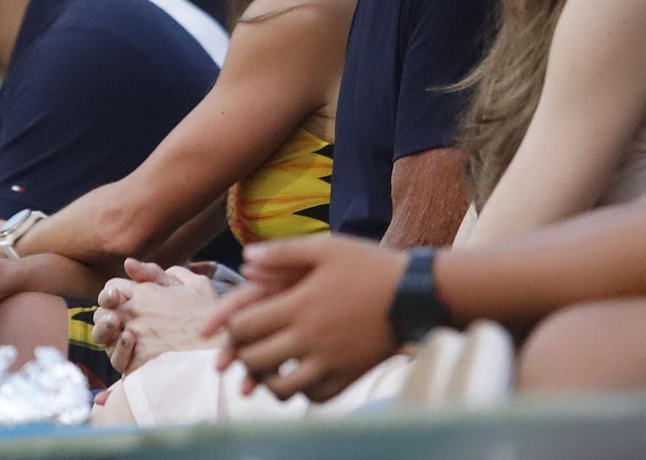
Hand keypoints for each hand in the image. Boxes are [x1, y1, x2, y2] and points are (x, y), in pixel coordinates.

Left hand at [90, 259, 218, 374]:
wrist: (217, 350)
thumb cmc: (209, 316)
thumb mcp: (195, 284)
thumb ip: (163, 272)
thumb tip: (131, 265)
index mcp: (145, 293)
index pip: (111, 287)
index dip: (116, 293)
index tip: (125, 300)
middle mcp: (134, 314)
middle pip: (101, 311)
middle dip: (108, 314)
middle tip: (122, 322)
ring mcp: (132, 339)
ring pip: (102, 336)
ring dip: (110, 336)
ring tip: (127, 340)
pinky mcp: (135, 363)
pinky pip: (115, 360)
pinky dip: (121, 358)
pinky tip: (135, 357)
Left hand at [205, 236, 405, 401]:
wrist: (414, 294)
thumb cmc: (369, 265)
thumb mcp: (327, 247)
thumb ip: (283, 251)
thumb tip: (246, 258)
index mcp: (300, 306)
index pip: (243, 326)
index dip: (232, 325)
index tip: (238, 320)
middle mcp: (310, 339)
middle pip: (255, 359)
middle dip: (242, 353)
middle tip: (247, 344)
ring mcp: (329, 363)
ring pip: (280, 387)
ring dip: (267, 378)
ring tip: (269, 365)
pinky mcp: (347, 378)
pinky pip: (313, 398)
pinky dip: (300, 392)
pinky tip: (300, 375)